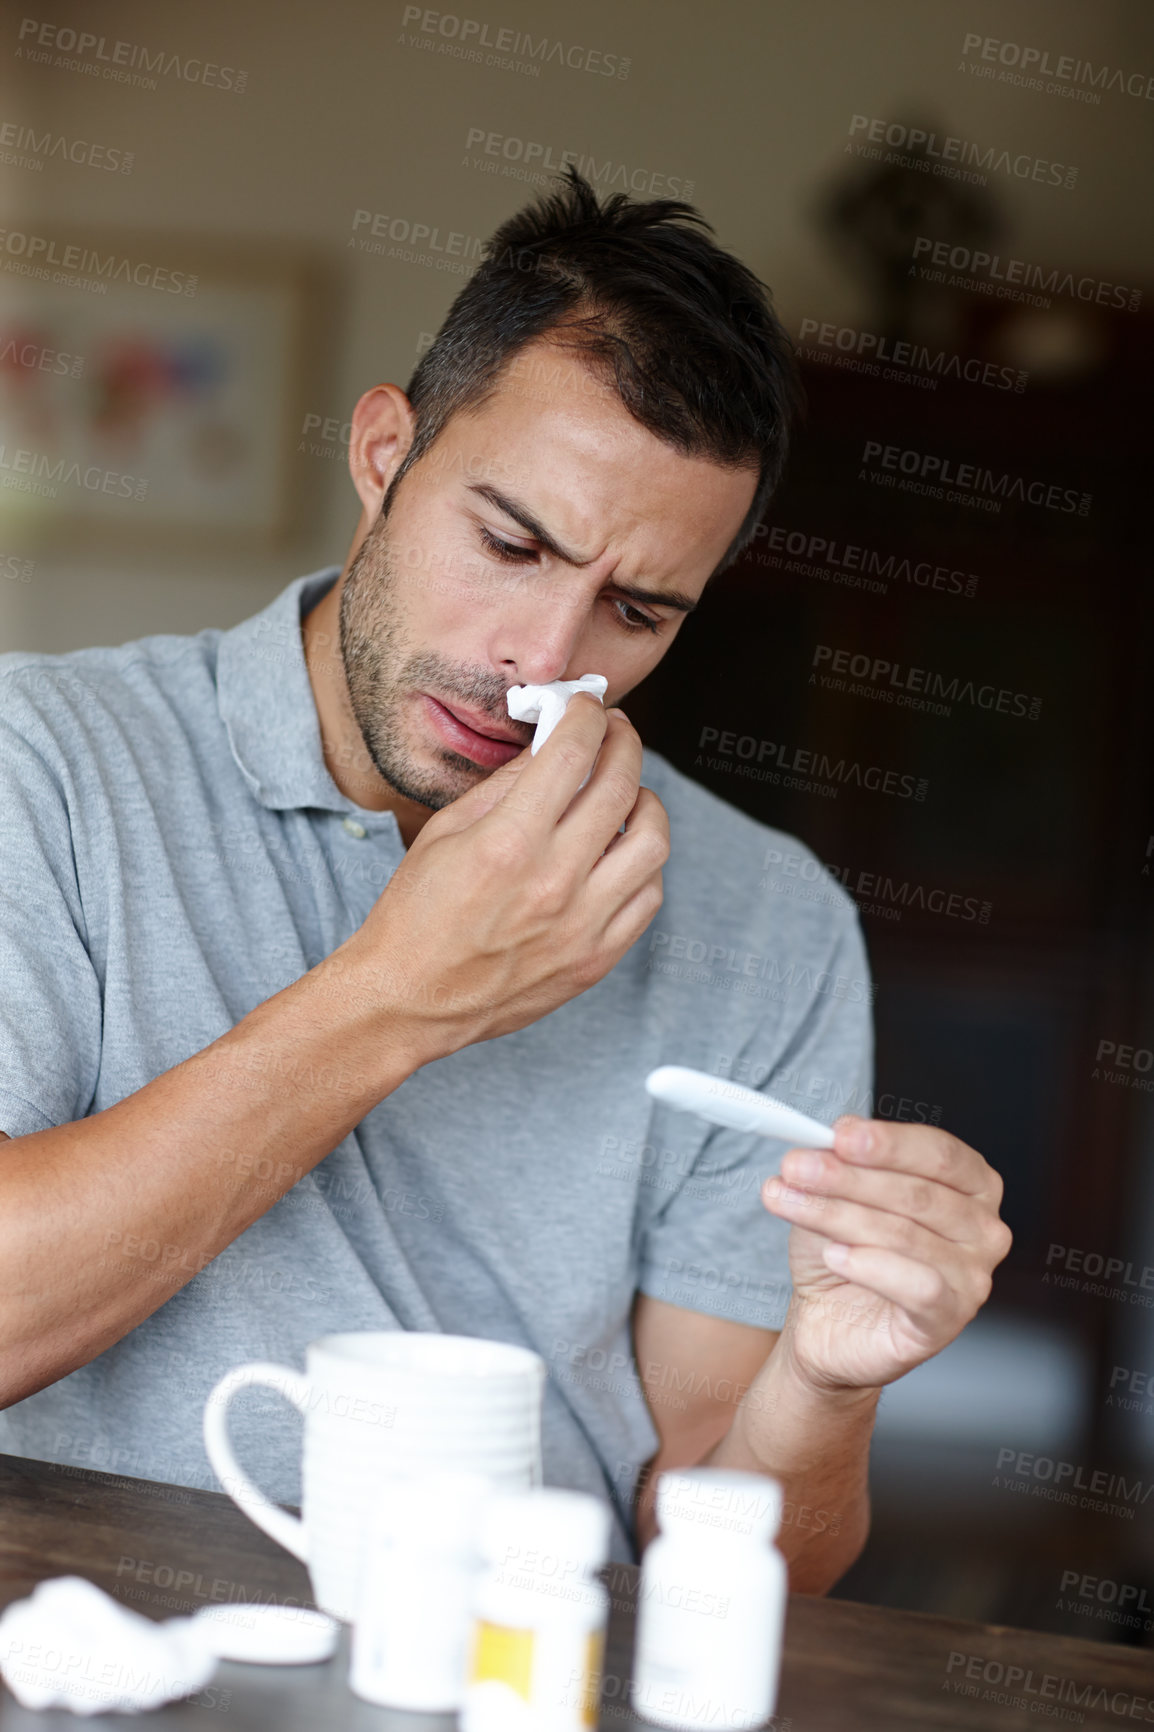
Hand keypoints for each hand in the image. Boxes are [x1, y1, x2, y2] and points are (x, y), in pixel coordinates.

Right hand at [329, 696, 668, 1055]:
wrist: (408, 1000)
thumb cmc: (417, 914)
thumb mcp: (447, 831)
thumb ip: (507, 783)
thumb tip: (552, 741)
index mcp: (509, 842)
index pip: (574, 752)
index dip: (588, 716)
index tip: (588, 707)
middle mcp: (554, 881)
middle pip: (621, 786)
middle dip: (624, 743)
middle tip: (615, 733)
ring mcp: (582, 924)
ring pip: (653, 841)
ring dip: (645, 803)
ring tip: (625, 794)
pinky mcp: (595, 959)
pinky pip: (648, 897)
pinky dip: (642, 864)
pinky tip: (619, 852)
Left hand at [761, 1117, 1011, 1394]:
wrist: (828, 1318)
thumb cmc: (845, 1250)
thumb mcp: (836, 1195)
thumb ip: (839, 1166)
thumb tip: (823, 1144)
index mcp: (971, 1184)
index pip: (939, 1153)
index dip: (889, 1142)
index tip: (839, 1135)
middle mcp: (982, 1229)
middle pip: (918, 1193)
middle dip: (849, 1177)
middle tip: (797, 1167)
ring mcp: (972, 1277)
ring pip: (905, 1235)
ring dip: (838, 1215)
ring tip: (791, 1202)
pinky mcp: (948, 1320)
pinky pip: (917, 1287)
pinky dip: (869, 1265)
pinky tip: (835, 1254)